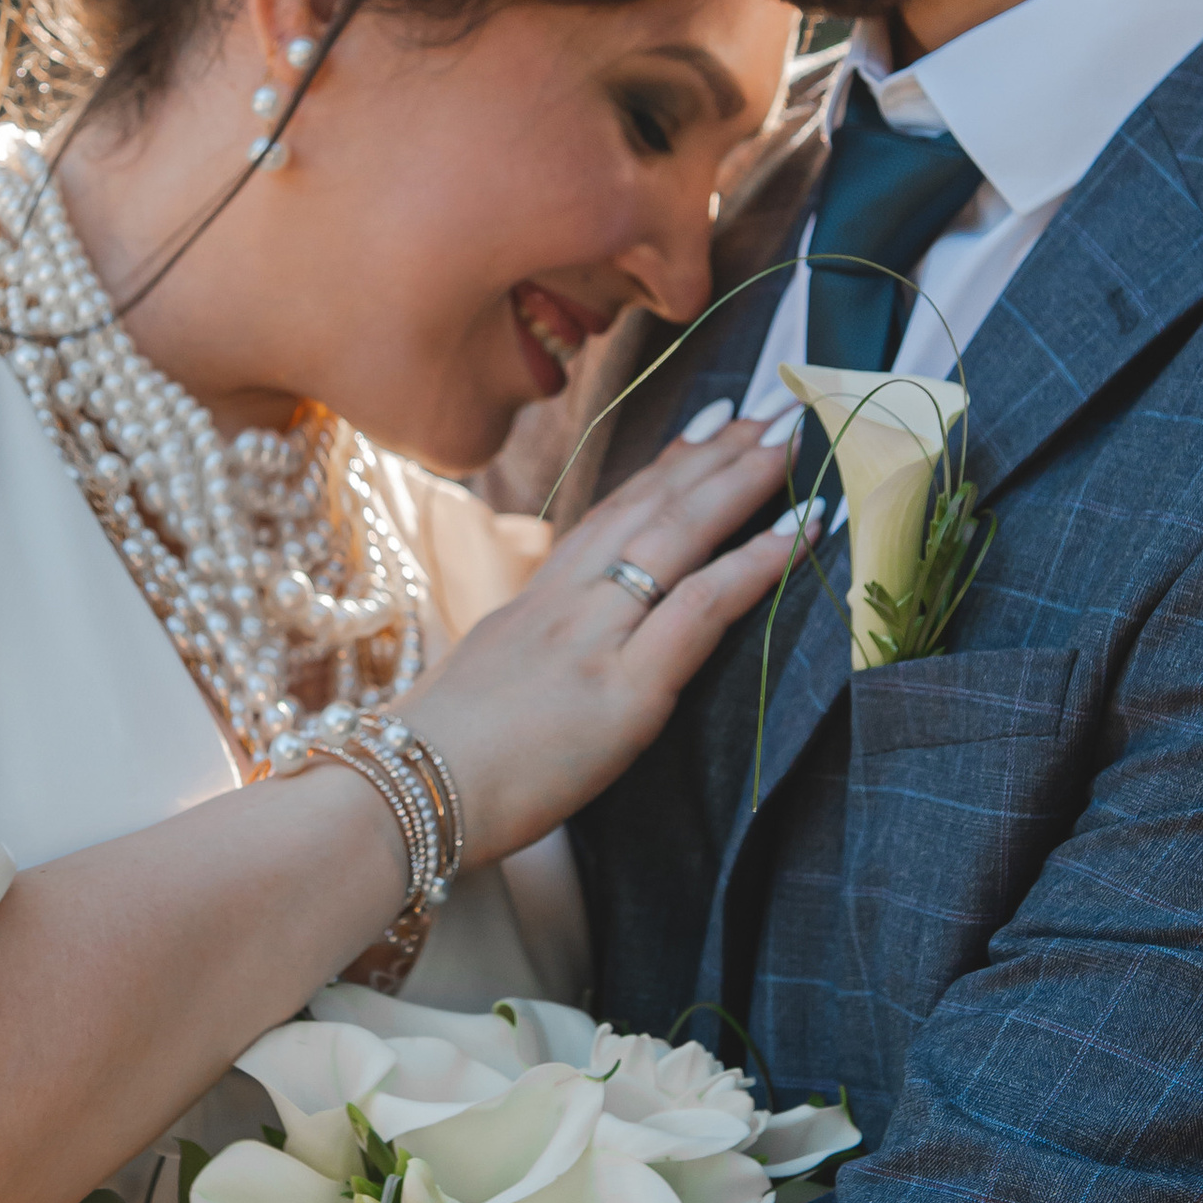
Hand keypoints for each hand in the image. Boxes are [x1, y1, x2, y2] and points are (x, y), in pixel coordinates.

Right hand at [406, 407, 812, 860]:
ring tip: (790, 445)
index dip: (662, 469)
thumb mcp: (485, 679)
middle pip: (649, 508)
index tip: (706, 427)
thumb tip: (565, 649)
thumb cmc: (433, 758)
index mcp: (535, 602)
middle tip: (771, 410)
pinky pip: (699, 609)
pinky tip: (800, 532)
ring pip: (677, 537)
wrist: (401, 792)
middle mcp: (566, 603)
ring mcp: (595, 638)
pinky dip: (755, 563)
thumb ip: (533, 649)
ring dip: (740, 484)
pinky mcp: (622, 690)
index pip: (608, 516)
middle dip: (713, 454)